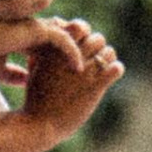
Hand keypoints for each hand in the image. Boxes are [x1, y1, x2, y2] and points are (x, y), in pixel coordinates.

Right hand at [16, 22, 122, 147]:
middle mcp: (71, 56)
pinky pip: (116, 69)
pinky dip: (116, 70)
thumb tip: (52, 43)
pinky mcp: (95, 87)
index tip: (82, 45)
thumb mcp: (35, 70)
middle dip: (98, 48)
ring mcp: (84, 72)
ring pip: (109, 52)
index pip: (80, 26)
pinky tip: (110, 77)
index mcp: (56, 49)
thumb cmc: (36, 98)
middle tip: (95, 59)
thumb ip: (44, 53)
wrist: (40, 124)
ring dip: (108, 59)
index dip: (84, 34)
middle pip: (98, 38)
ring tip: (103, 69)